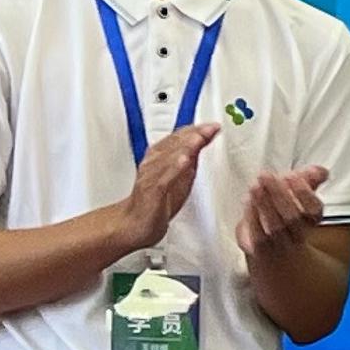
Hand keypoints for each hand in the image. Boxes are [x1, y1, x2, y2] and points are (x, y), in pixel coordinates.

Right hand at [108, 122, 218, 252]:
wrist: (136, 223)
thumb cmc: (159, 199)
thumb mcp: (181, 174)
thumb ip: (191, 156)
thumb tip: (206, 138)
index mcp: (160, 156)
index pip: (178, 137)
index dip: (196, 130)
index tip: (213, 125)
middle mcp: (154, 163)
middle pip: (173, 144)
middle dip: (193, 134)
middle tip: (209, 127)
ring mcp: (151, 176)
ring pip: (167, 157)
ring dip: (183, 146)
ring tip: (198, 138)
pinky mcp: (151, 191)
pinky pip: (163, 178)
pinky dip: (173, 168)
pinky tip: (184, 161)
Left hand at [235, 162, 328, 259]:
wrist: (273, 250)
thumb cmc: (286, 215)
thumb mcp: (298, 195)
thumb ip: (310, 179)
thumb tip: (321, 171)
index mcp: (311, 220)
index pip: (314, 209)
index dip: (304, 192)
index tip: (293, 175)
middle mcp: (298, 234)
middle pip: (293, 217)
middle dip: (279, 194)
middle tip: (266, 176)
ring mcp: (280, 244)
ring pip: (275, 226)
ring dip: (264, 204)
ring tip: (255, 186)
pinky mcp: (261, 249)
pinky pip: (257, 235)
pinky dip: (252, 216)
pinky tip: (248, 202)